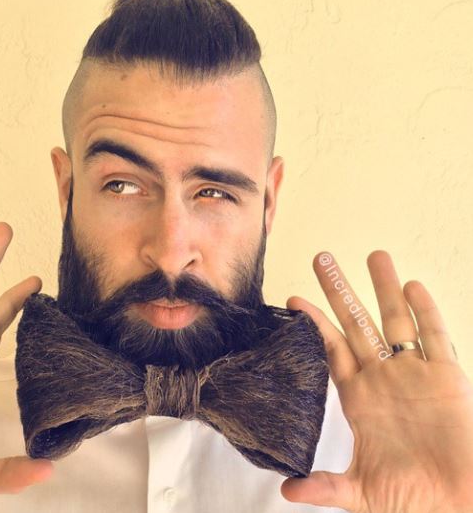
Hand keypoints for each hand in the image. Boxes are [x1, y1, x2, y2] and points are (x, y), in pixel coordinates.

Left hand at [280, 250, 472, 512]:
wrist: (456, 504)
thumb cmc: (411, 498)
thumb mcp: (360, 491)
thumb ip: (325, 487)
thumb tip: (287, 489)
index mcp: (359, 397)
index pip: (330, 350)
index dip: (314, 324)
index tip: (294, 299)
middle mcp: (383, 378)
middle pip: (357, 323)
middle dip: (340, 291)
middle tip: (322, 258)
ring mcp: (415, 375)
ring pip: (396, 322)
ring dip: (385, 288)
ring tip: (373, 255)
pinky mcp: (448, 379)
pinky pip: (436, 338)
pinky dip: (426, 312)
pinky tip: (413, 286)